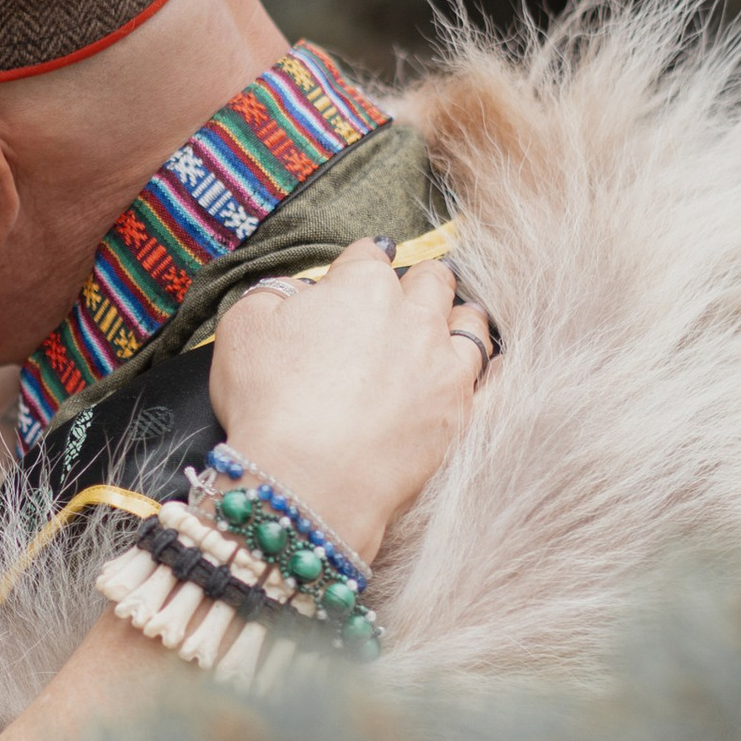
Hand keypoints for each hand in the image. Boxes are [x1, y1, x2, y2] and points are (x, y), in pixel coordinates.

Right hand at [208, 240, 494, 568]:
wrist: (308, 483)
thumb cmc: (268, 404)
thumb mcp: (242, 331)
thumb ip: (270, 298)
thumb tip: (292, 295)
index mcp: (362, 286)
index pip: (368, 257)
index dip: (356, 268)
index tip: (347, 283)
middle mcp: (414, 316)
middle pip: (430, 280)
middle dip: (417, 284)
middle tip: (399, 303)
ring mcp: (445, 366)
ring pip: (471, 323)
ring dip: (458, 318)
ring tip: (447, 327)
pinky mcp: (462, 414)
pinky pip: (498, 380)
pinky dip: (497, 369)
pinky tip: (494, 367)